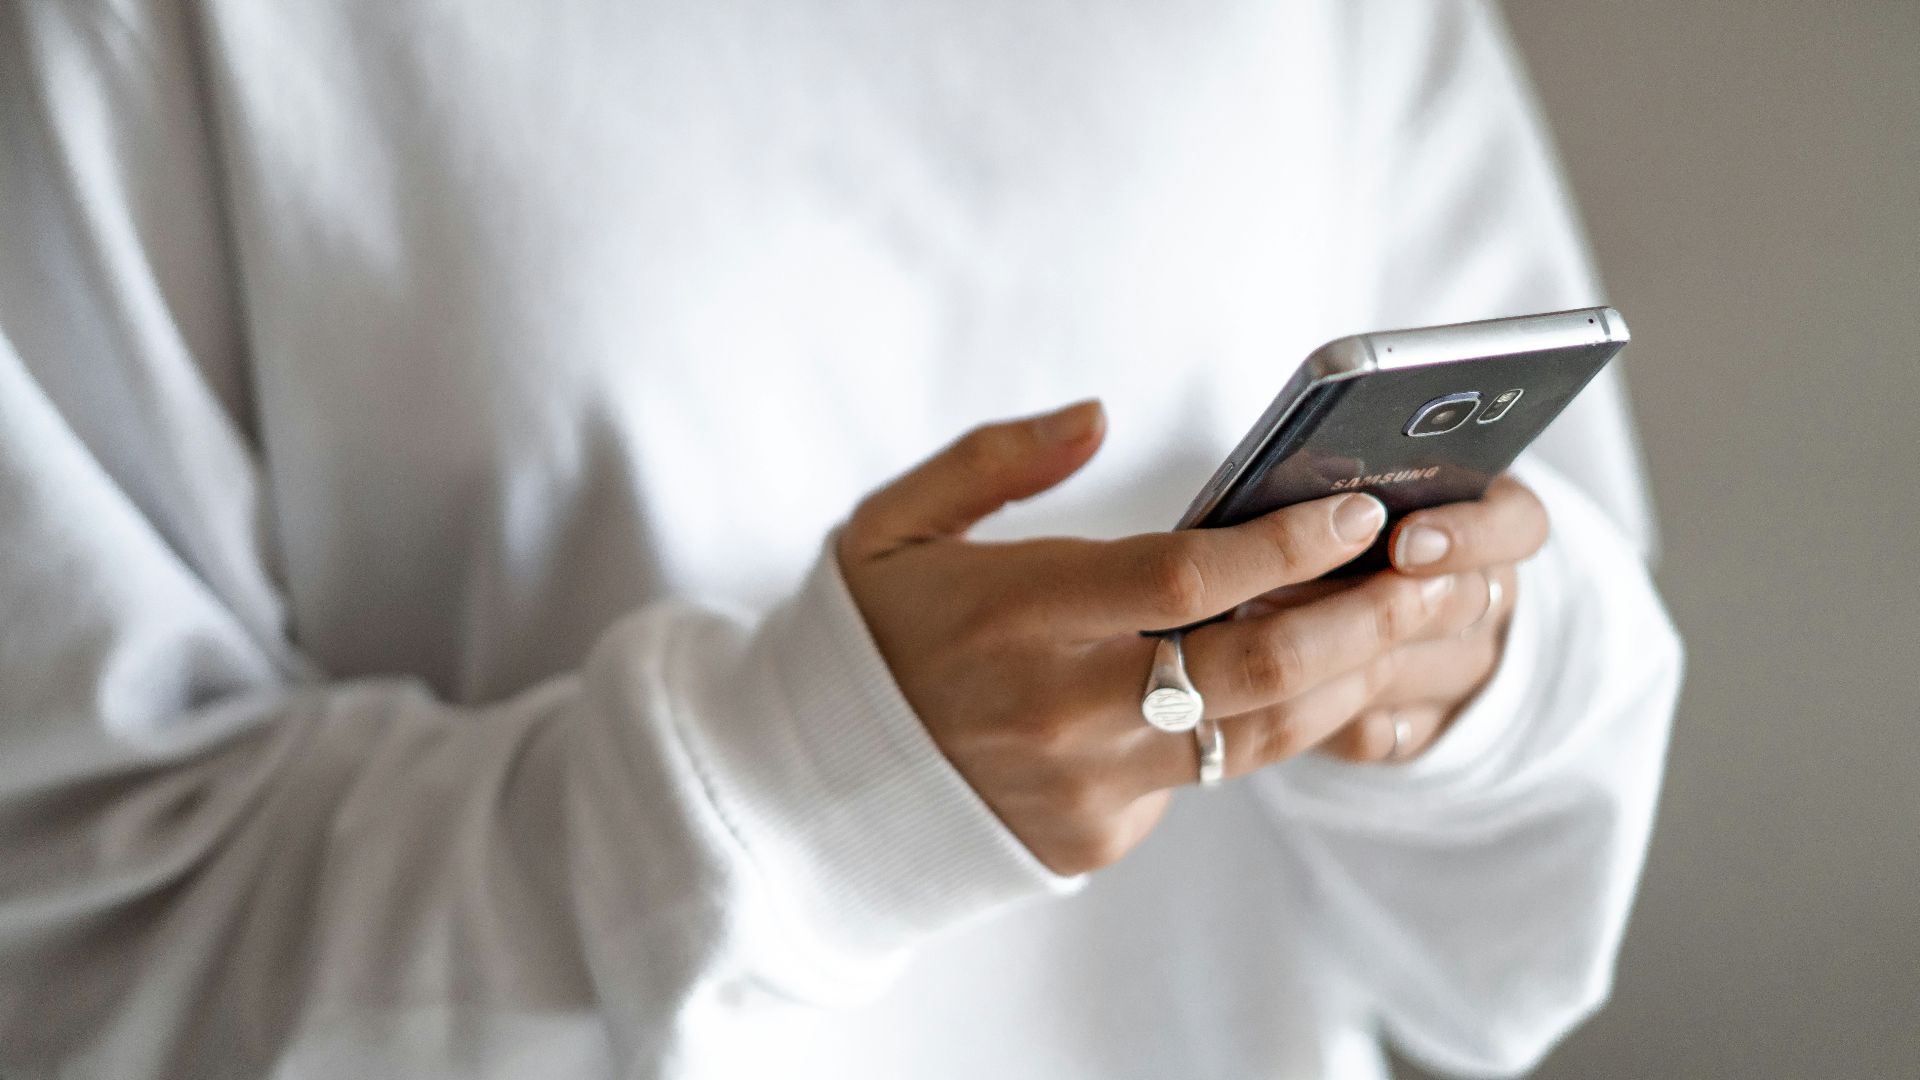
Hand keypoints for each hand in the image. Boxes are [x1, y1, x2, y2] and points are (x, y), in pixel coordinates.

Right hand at [837, 401, 1510, 873]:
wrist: (811, 790)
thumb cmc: (866, 637)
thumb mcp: (893, 525)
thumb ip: (993, 459)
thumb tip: (1097, 415)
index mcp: (1013, 613)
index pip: (1181, 578)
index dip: (1282, 542)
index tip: (1356, 508)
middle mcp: (1060, 707)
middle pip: (1252, 666)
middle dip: (1363, 615)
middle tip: (1433, 570)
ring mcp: (1085, 784)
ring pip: (1257, 735)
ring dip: (1345, 676)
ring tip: (1407, 620)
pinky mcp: (1097, 836)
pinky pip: (1206, 780)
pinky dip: (1260, 728)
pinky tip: (1309, 679)